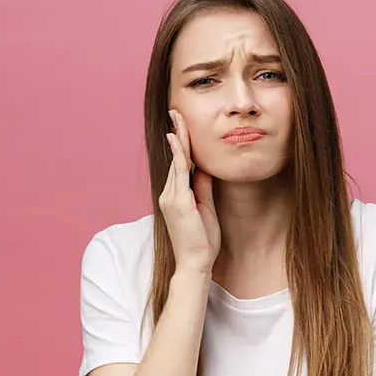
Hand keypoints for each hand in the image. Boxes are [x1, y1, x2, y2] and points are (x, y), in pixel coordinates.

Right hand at [160, 110, 220, 274]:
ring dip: (178, 138)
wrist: (195, 263)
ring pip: (177, 162)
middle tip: (176, 112)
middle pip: (176, 158)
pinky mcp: (178, 202)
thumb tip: (205, 169)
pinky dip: (179, 155)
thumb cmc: (202, 241)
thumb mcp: (205, 209)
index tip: (180, 126)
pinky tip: (177, 140)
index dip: (180, 143)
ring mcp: (171, 197)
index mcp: (176, 196)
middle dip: (177, 134)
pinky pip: (180, 173)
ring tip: (178, 117)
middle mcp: (169, 194)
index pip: (179, 164)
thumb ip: (203, 188)